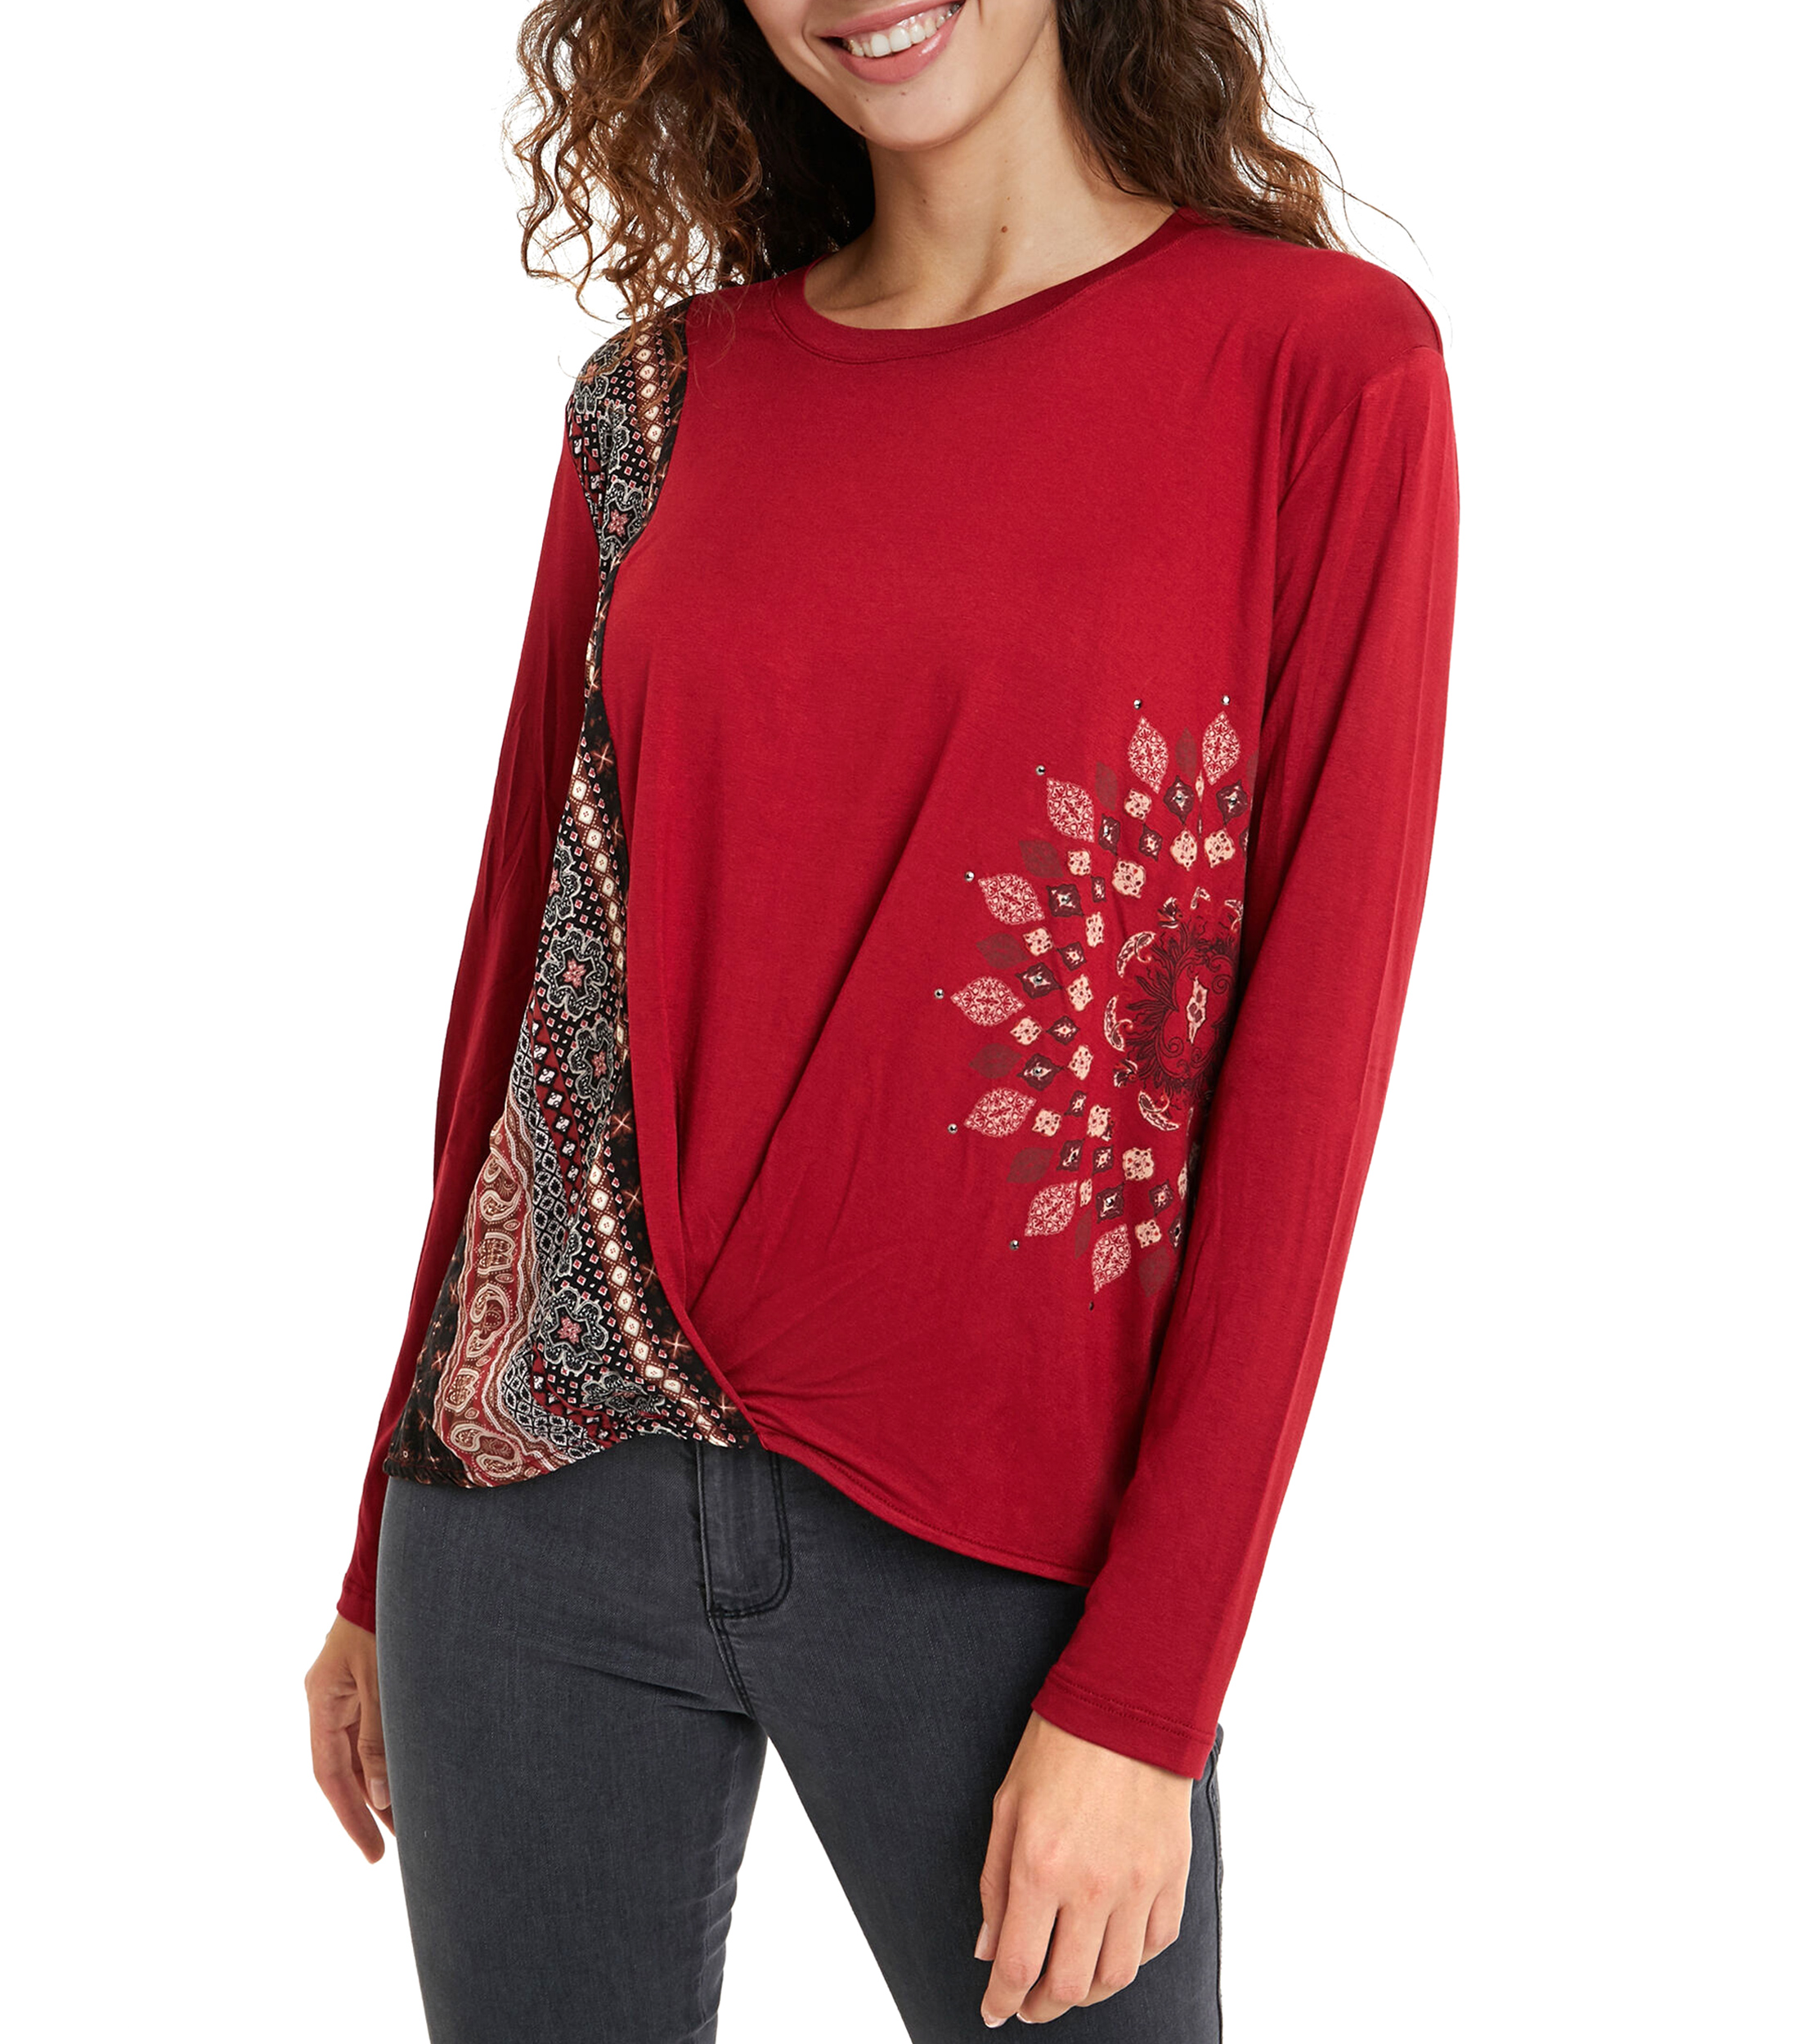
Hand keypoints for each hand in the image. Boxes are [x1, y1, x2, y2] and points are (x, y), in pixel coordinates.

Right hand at [305, 1613, 393, 1861]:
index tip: (371, 1851)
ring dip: (377, 1784)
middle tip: (394, 1844)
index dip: (350, 1815)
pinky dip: (383, 1756)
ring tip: (405, 1819)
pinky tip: (403, 1774)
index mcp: (322, 1700)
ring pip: (356, 1751)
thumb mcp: (383, 1682)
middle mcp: (327, 1700)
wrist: (387, 1573)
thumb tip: (378, 1795)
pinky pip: (367, 1730)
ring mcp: (342, 1691)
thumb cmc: (385, 1622)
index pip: (330, 1774)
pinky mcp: (361, 1682)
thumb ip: (378, 1738)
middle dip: (367, 1806)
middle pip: (342, 1767)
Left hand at [976, 1710, 1191, 2025]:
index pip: (1019, 1966)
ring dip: (1087, 1990)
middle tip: (1028, 2003)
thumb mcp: (1007, 1807)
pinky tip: (1111, 1945)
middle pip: (1069, 1986)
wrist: (1127, 1705)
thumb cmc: (1060, 1746)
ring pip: (1117, 1976)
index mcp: (1042, 1867)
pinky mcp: (1173, 1875)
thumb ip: (995, 1884)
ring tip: (1069, 1980)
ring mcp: (1140, 1884)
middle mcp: (1093, 1887)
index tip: (993, 2010)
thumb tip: (989, 1948)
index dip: (1001, 2000)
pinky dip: (1132, 1957)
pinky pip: (1156, 1943)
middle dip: (1041, 2006)